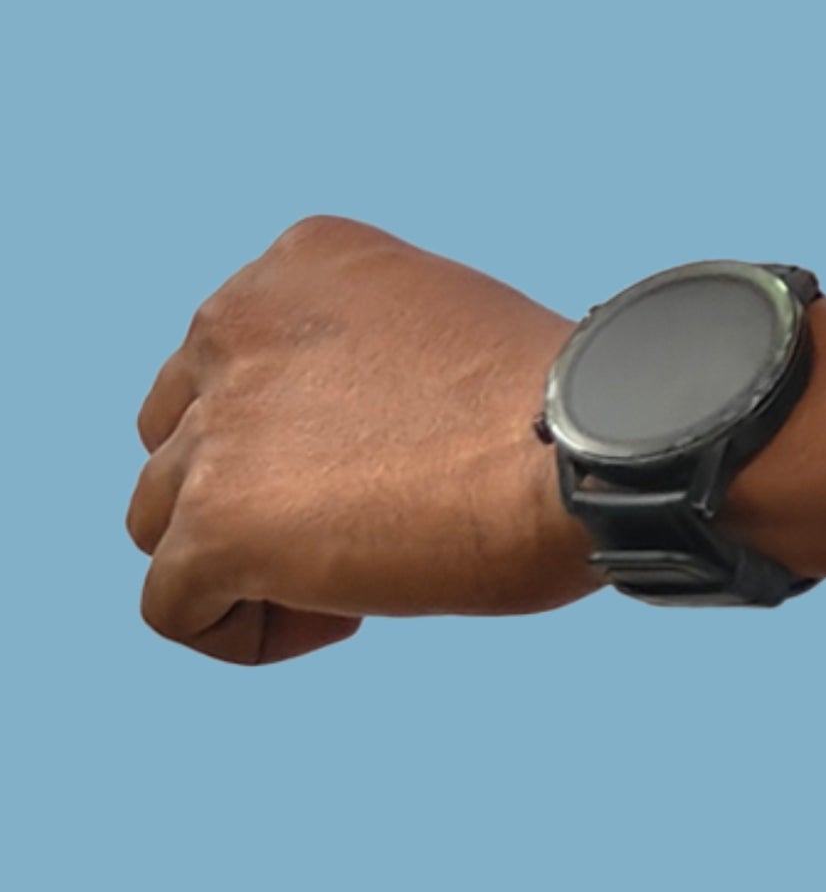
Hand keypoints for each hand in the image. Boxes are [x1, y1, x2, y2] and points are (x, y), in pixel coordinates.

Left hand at [127, 216, 596, 664]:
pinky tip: (345, 615)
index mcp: (301, 260)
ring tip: (362, 572)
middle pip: (177, 441)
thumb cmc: (561, 410)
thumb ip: (360, 359)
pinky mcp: (214, 523)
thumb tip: (327, 449)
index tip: (391, 456)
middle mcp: (237, 324)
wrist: (595, 448)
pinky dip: (249, 631)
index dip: (300, 433)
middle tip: (365, 517)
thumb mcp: (444, 327)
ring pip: (163, 524)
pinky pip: (176, 608)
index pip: (229, 360)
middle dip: (251, 492)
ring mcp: (219, 426)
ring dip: (250, 561)